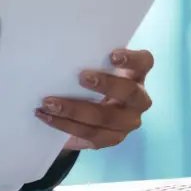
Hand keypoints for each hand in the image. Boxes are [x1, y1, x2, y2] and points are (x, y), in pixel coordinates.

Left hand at [36, 48, 154, 150]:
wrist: (90, 114)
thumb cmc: (92, 82)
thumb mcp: (95, 69)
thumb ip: (89, 61)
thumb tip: (60, 52)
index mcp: (137, 74)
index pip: (144, 62)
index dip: (132, 59)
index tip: (112, 55)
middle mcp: (139, 99)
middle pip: (130, 92)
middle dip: (106, 84)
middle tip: (81, 77)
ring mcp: (127, 122)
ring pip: (106, 118)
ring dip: (75, 110)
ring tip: (49, 103)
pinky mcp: (112, 139)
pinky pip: (90, 134)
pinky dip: (65, 125)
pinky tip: (47, 117)